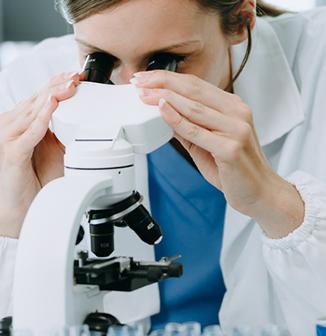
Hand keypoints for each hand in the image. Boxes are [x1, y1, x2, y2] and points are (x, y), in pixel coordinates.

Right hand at [0, 71, 81, 237]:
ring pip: (33, 110)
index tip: (78, 74)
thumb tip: (88, 113)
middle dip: (58, 85)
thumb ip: (64, 129)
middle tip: (77, 75)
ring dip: (52, 97)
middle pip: (37, 98)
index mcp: (19, 120)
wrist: (20, 206)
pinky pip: (29, 132)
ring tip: (69, 86)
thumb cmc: (35, 178)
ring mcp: (8, 137)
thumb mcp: (56, 148)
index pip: (40, 94)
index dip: (58, 82)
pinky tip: (52, 108)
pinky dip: (42, 119)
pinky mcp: (11, 152)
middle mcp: (10, 124)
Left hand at [133, 70, 303, 238]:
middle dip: (162, 82)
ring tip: (143, 94)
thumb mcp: (206, 144)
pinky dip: (177, 119)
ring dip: (165, 98)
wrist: (260, 193)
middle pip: (193, 90)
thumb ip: (187, 129)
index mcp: (233, 107)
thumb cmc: (234, 170)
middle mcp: (237, 113)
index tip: (146, 77)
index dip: (169, 78)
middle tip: (138, 80)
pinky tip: (162, 110)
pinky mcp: (231, 148)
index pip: (196, 85)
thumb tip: (162, 115)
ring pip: (194, 107)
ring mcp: (236, 129)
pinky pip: (197, 131)